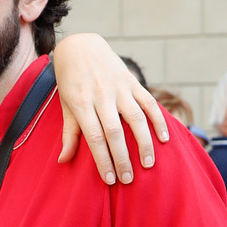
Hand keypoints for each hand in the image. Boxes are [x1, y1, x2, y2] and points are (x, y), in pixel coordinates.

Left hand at [53, 33, 168, 184]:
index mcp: (81, 103)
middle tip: (128, 179)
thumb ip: (69, 133)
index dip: (103, 160)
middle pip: (115, 132)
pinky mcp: (131, 81)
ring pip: (136, 119)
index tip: (110, 179)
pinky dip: (158, 120)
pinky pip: (149, 102)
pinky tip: (164, 139)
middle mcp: (101, 96)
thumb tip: (63, 160)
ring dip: (144, 143)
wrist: (81, 46)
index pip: (94, 137)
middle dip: (122, 158)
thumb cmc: (70, 80)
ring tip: (147, 164)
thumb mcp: (65, 104)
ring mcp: (118, 88)